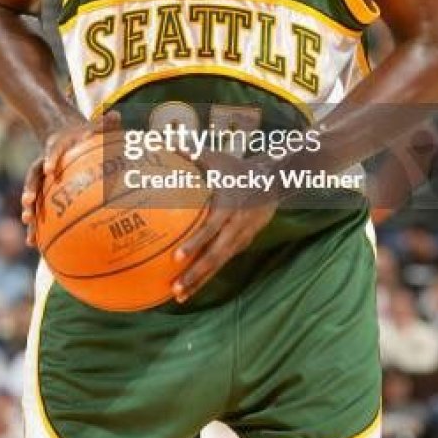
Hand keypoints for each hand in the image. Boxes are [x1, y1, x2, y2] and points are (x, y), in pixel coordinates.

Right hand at [21, 110, 120, 245]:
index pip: (51, 152)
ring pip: (32, 198)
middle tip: (28, 203)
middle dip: (30, 190)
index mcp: (56, 148)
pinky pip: (39, 210)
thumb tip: (117, 114)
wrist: (61, 134)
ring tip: (29, 232)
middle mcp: (43, 165)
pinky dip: (37, 226)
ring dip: (30, 214)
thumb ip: (103, 124)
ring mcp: (41, 180)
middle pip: (33, 177)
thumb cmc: (83, 134)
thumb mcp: (92, 127)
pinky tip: (35, 245)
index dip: (50, 159)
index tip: (50, 169)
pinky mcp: (43, 192)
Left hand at [172, 159, 276, 301]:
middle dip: (196, 274)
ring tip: (180, 296)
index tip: (177, 257)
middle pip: (215, 255)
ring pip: (220, 264)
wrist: (274, 180)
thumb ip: (191, 152)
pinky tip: (192, 287)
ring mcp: (241, 237)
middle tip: (175, 288)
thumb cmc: (237, 168)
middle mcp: (237, 226)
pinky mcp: (243, 244)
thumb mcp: (217, 158)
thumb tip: (163, 140)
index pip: (212, 227)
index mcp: (229, 205)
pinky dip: (209, 275)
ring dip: (201, 281)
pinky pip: (224, 262)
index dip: (196, 242)